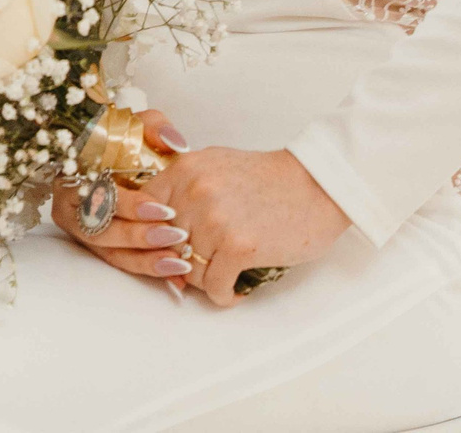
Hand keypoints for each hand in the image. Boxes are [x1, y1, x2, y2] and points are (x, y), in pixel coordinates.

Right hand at [51, 110, 197, 300]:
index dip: (129, 205)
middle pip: (102, 230)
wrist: (107, 154)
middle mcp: (70, 207)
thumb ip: (154, 127)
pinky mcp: (98, 248)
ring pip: (111, 253)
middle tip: (175, 237)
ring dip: (146, 261)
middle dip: (140, 237)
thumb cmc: (119, 138)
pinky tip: (175, 277)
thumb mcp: (135, 124)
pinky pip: (121, 264)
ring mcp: (82, 231)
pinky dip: (148, 270)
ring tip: (179, 263)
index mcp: (72, 175)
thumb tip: (175, 143)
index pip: (98, 195)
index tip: (162, 209)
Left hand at [133, 140, 350, 308]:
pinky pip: (214, 287)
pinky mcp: (238, 247)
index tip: (166, 249)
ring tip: (224, 275)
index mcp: (184, 170)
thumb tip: (156, 226)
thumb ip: (183, 189)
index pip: (142, 213)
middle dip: (181, 261)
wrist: (318, 185)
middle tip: (202, 266)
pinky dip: (224, 294)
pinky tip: (236, 288)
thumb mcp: (216, 166)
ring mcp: (215, 220)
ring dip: (206, 280)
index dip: (152, 237)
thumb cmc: (269, 179)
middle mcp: (194, 192)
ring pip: (189, 270)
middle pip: (165, 245)